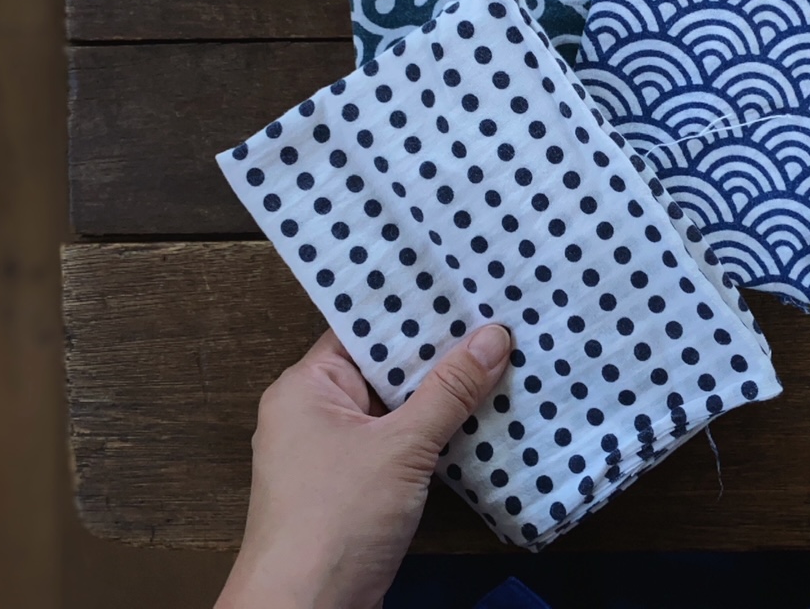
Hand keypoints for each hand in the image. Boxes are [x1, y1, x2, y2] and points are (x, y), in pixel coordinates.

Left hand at [215, 324, 511, 608]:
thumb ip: (449, 391)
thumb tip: (494, 336)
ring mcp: (334, 454)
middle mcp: (314, 412)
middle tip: (499, 322)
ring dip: (441, 399)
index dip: (415, 312)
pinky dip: (434, 436)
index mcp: (306, 386)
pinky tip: (483, 421)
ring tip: (503, 362)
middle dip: (439, 356)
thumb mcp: (401, 447)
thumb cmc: (337, 518)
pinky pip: (399, 446)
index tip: (467, 290)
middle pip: (384, 370)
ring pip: (396, 410)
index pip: (364, 331)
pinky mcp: (355, 489)